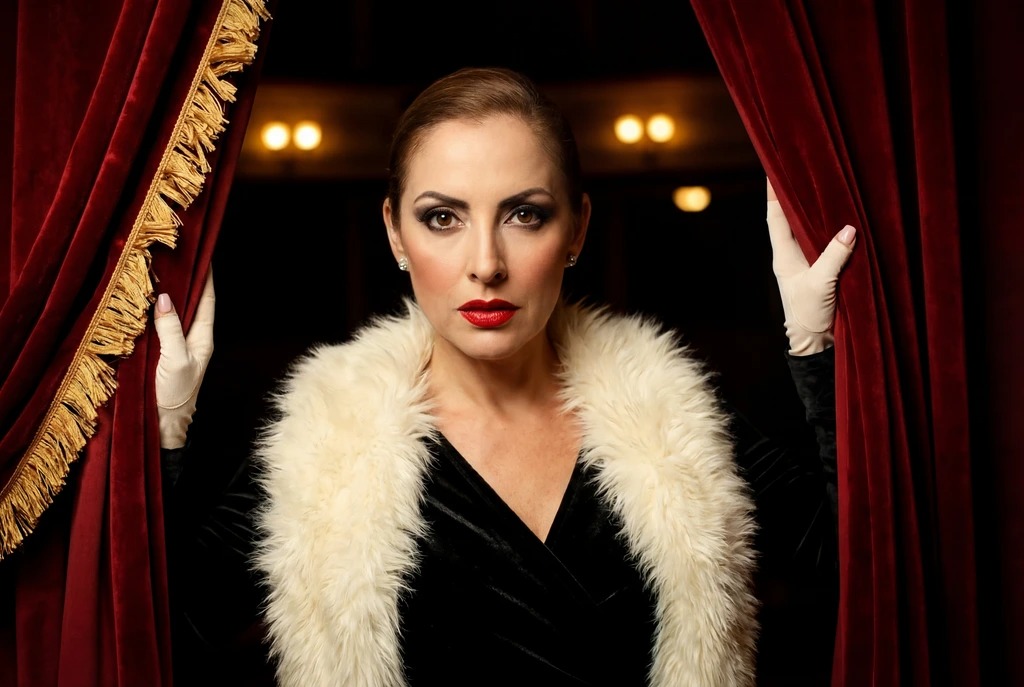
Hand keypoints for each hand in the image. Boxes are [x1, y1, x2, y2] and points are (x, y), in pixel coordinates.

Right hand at [153, 267, 214, 448]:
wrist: (163, 422)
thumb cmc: (176, 394)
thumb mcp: (175, 360)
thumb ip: (171, 330)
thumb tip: (166, 298)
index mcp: (202, 338)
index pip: (207, 301)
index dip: (207, 278)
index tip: (205, 256)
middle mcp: (191, 338)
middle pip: (191, 303)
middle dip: (186, 280)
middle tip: (178, 255)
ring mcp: (175, 344)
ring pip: (174, 312)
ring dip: (170, 293)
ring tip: (162, 268)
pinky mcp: (159, 351)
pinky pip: (159, 324)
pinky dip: (154, 310)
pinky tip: (145, 298)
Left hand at [767, 178, 856, 355]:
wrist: (816, 342)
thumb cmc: (809, 315)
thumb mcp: (821, 284)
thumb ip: (834, 256)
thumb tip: (850, 229)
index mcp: (784, 256)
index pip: (776, 218)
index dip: (774, 195)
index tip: (773, 171)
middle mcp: (793, 255)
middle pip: (792, 218)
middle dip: (796, 195)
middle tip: (802, 168)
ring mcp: (808, 262)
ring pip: (810, 230)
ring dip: (816, 211)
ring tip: (823, 184)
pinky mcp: (823, 270)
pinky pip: (827, 244)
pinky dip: (832, 230)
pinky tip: (843, 216)